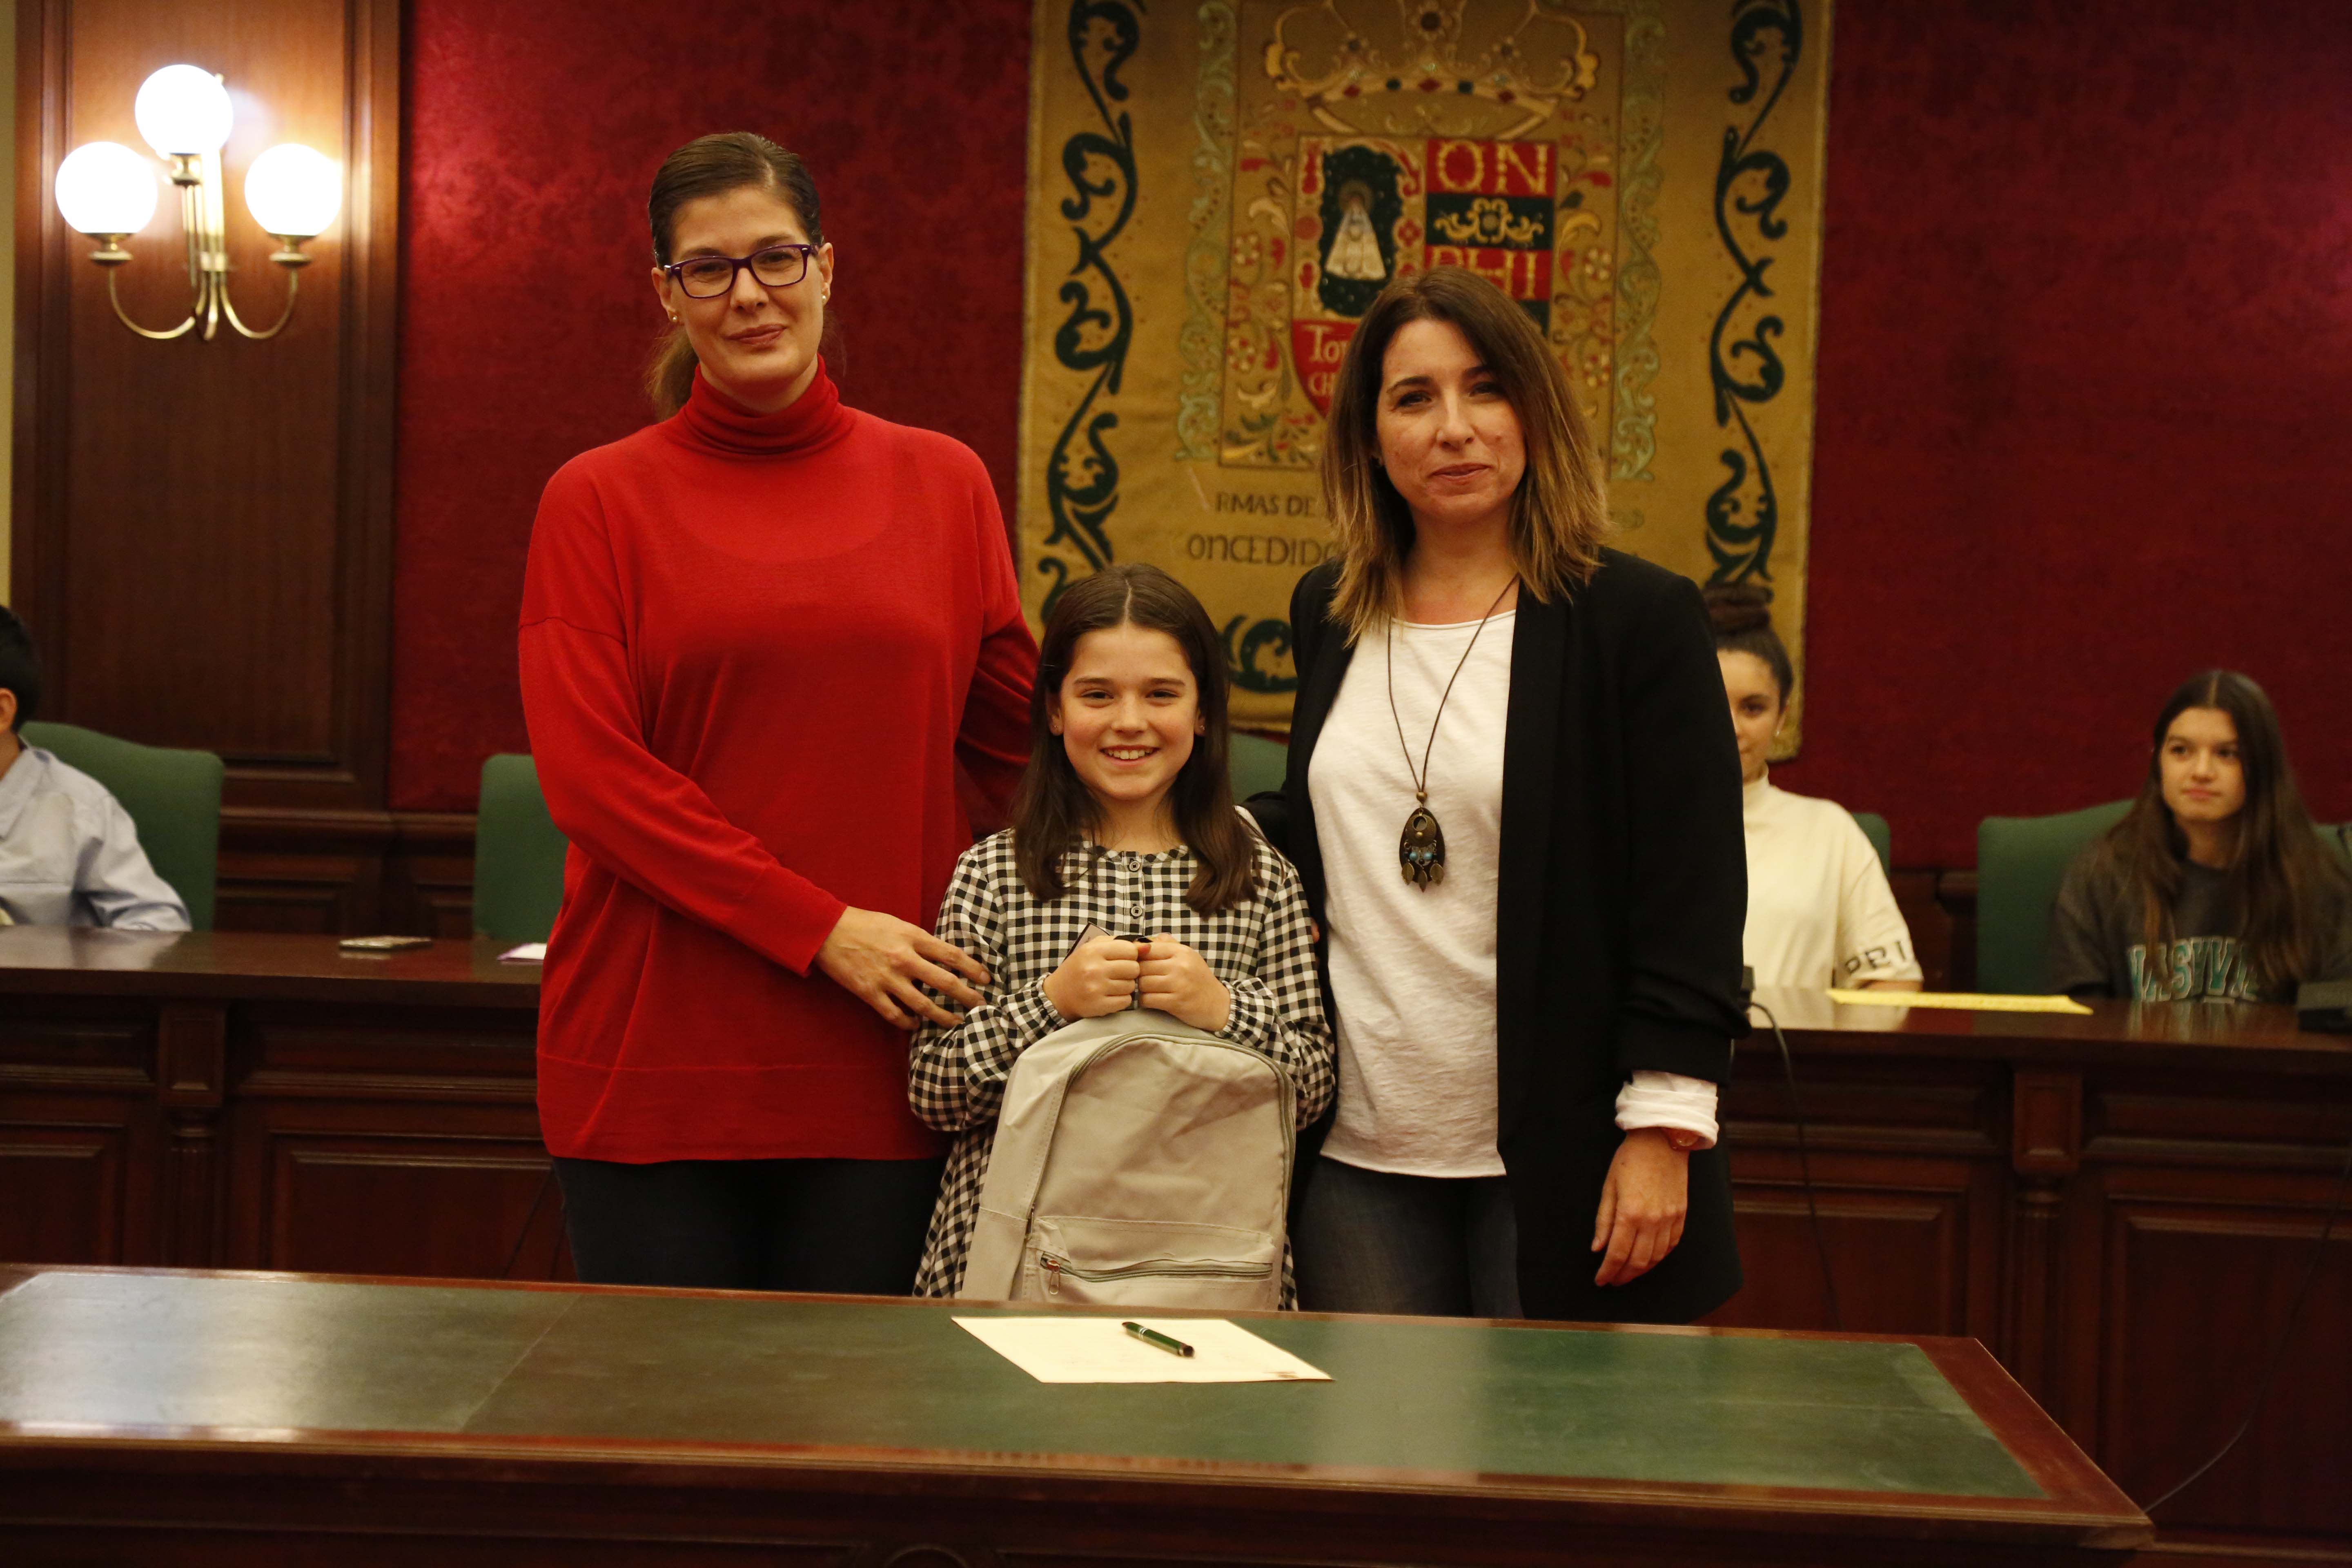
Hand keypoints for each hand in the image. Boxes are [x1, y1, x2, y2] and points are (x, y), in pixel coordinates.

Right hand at [815, 907, 988, 1030]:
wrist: (829, 931)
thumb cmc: (866, 925)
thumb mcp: (899, 925)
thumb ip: (921, 941)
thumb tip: (944, 958)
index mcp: (913, 937)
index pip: (952, 955)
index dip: (972, 969)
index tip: (986, 979)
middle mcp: (904, 959)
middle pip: (944, 982)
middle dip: (966, 997)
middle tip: (980, 1006)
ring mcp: (887, 978)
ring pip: (923, 1005)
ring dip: (942, 1017)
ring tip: (955, 1023)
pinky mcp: (870, 993)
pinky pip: (895, 1015)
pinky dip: (908, 1023)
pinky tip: (916, 1025)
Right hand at [1043, 937, 1141, 1021]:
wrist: (1058, 994)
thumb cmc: (1080, 968)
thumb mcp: (1095, 949)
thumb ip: (1121, 944)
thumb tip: (1148, 946)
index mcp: (1094, 951)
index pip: (1130, 950)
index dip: (1131, 955)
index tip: (1122, 959)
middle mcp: (1094, 969)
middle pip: (1134, 968)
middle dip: (1130, 971)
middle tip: (1119, 974)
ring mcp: (1096, 988)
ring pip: (1131, 986)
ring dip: (1126, 986)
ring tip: (1113, 985)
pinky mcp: (1099, 1005)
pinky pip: (1126, 1001)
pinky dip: (1122, 999)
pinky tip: (1111, 996)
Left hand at [1136, 934, 1231, 1032]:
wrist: (1217, 1004)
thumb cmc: (1198, 979)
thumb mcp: (1187, 956)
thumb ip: (1166, 944)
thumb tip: (1141, 942)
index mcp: (1181, 951)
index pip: (1147, 949)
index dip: (1139, 958)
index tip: (1141, 965)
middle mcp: (1180, 966)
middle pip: (1142, 967)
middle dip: (1139, 975)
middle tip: (1143, 979)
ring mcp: (1178, 984)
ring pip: (1143, 983)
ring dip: (1142, 989)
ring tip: (1149, 990)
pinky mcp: (1175, 1002)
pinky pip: (1147, 999)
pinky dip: (1145, 1001)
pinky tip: (1152, 1000)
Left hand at [1591, 1127, 1688, 1286]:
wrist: (1662, 1140)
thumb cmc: (1630, 1160)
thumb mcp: (1609, 1187)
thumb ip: (1603, 1220)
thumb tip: (1597, 1248)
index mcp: (1630, 1213)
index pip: (1617, 1254)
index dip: (1607, 1271)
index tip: (1600, 1280)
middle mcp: (1652, 1221)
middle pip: (1637, 1261)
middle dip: (1623, 1275)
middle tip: (1613, 1280)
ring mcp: (1670, 1219)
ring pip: (1656, 1257)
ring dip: (1641, 1270)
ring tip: (1628, 1273)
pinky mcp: (1681, 1215)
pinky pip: (1671, 1245)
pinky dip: (1659, 1257)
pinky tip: (1649, 1259)